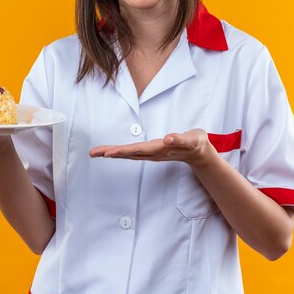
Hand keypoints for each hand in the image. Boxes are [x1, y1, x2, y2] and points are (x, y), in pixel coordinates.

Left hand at [89, 129, 216, 166]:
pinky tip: (110, 152)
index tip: (108, 153)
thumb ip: (181, 140)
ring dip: (112, 153)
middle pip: (129, 153)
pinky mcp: (152, 151)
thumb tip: (168, 139)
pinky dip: (120, 151)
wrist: (200, 153)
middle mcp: (153, 153)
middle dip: (111, 152)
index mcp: (161, 149)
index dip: (123, 151)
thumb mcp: (193, 140)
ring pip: (129, 154)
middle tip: (94, 153)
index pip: (138, 150)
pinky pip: (132, 152)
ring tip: (96, 153)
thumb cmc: (196, 143)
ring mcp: (152, 153)